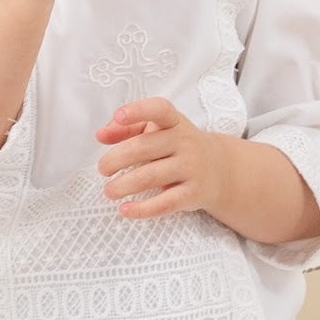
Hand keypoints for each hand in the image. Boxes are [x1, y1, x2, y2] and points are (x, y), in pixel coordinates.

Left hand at [94, 97, 227, 218]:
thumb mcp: (156, 131)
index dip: (138, 111)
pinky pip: (164, 203)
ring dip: (123, 186)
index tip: (119, 115)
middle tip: (103, 169)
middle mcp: (184, 142)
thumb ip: (127, 129)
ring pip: (150, 177)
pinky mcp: (192, 194)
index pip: (159, 109)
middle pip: (143, 148)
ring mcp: (191, 168)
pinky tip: (125, 210)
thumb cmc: (176, 147)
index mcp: (173, 122)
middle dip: (116, 159)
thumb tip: (101, 134)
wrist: (218, 169)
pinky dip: (142, 209)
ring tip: (109, 191)